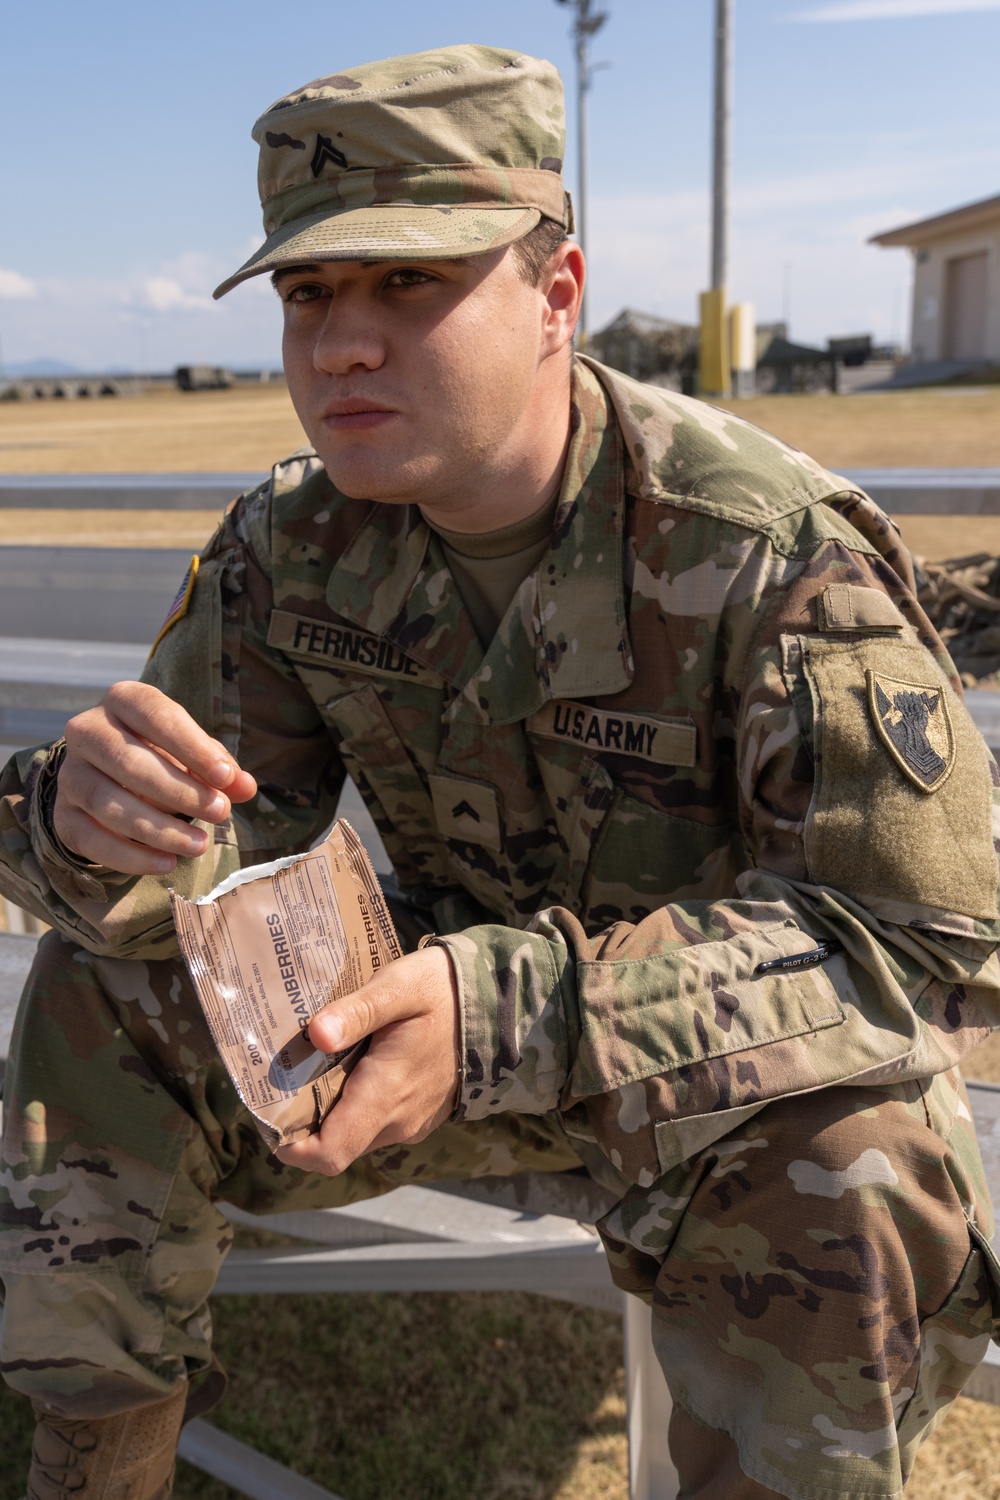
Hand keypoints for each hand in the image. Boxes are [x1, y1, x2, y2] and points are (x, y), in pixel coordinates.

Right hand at [54, 680, 256, 874]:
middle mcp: (87, 731)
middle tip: (220, 812)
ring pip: (108, 803)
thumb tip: (245, 787)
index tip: (225, 777)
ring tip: (199, 845)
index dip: (191, 747)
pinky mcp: (63, 816)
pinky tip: (166, 864)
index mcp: (122, 701)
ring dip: (158, 829)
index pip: (155, 715)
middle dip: (179, 791)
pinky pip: (91, 839)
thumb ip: (220, 768)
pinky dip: (130, 856)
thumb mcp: (194, 754)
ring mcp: (71, 775)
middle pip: (129, 762)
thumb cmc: (163, 756)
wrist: (111, 778)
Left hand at [275, 945, 459, 1175]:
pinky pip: (375, 1121)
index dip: (292, 1147)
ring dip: (329, 1108)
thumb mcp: (400, 986)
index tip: (268, 1114)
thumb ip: (358, 1011)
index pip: (330, 1153)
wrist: (500, 1004)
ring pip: (354, 1131)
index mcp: (386, 1095)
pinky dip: (354, 1102)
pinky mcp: (418, 1114)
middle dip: (303, 1119)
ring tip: (312, 1062)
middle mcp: (397, 1121)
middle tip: (281, 1073)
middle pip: (334, 1142)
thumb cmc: (445, 990)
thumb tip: (315, 1034)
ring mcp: (410, 1121)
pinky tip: (348, 1062)